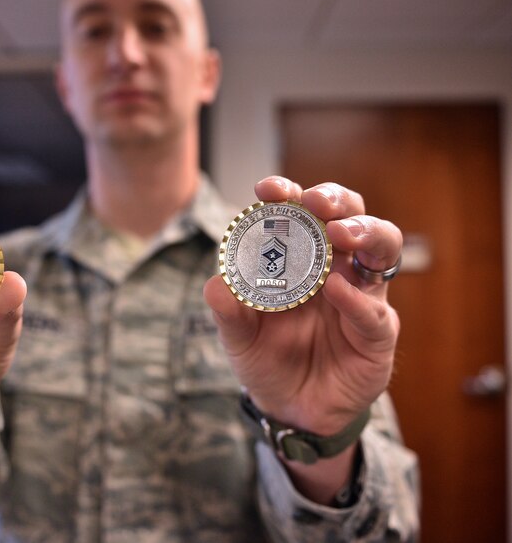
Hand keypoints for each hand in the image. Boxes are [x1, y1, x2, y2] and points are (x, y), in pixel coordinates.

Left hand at [204, 176, 400, 436]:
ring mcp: (362, 297)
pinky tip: (336, 290)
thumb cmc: (267, 359)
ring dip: (365, 233)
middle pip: (351, 216)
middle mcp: (337, 268)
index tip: (268, 189)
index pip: (301, 214)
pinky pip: (374, 311)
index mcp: (301, 258)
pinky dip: (356, 299)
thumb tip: (215, 285)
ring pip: (382, 250)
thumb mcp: (238, 336)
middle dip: (335, 200)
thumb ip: (228, 311)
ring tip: (340, 233)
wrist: (290, 408)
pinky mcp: (377, 334)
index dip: (288, 195)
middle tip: (314, 202)